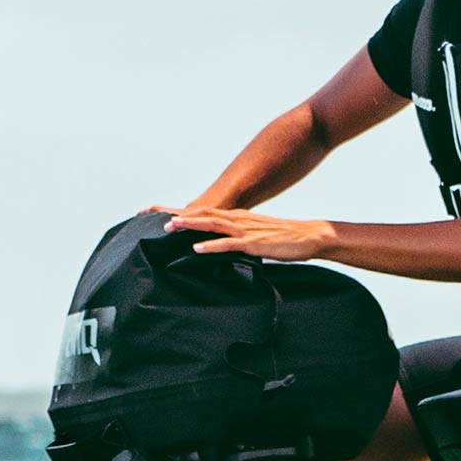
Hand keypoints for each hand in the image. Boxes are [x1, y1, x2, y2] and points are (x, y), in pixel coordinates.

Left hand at [167, 208, 336, 260]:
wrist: (309, 236)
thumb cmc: (284, 238)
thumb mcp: (255, 236)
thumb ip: (238, 239)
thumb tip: (222, 246)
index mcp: (236, 217)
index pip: (203, 211)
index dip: (179, 211)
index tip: (156, 212)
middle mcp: (237, 219)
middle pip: (201, 213)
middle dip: (176, 213)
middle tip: (151, 214)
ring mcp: (245, 231)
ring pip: (212, 225)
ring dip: (190, 225)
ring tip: (169, 227)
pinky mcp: (254, 243)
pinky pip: (229, 245)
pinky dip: (212, 246)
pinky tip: (197, 248)